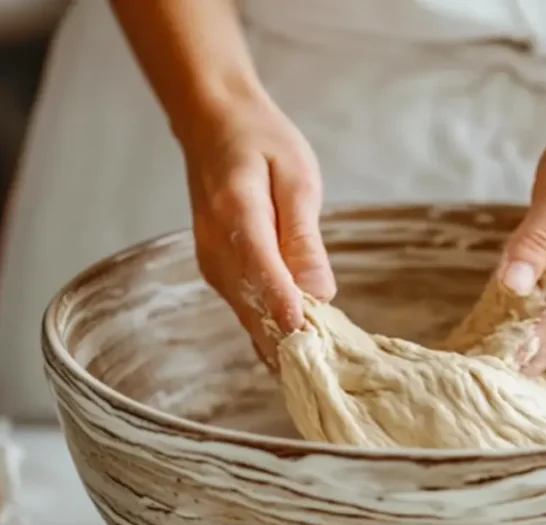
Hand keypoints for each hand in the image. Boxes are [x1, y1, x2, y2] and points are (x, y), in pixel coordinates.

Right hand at [181, 93, 334, 367]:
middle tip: (332, 375)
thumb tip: (319, 292)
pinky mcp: (220, 277)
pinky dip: (272, 332)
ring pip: (250, 317)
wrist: (213, 127)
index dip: (282, 304)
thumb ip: (303, 237)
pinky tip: (301, 355)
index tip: (305, 335)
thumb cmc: (262, 144)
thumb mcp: (296, 178)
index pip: (260, 268)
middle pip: (253, 306)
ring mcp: (213, 267)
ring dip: (284, 344)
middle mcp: (216, 249)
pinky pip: (247, 312)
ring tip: (324, 376)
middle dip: (292, 340)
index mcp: (236, 213)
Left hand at [498, 87, 545, 373]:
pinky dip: (519, 325)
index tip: (488, 380)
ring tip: (473, 377)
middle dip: (515, 362)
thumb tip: (512, 286)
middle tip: (471, 392)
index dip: (521, 350)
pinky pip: (544, 308)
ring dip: (515, 351)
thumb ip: (536, 235)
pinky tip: (489, 340)